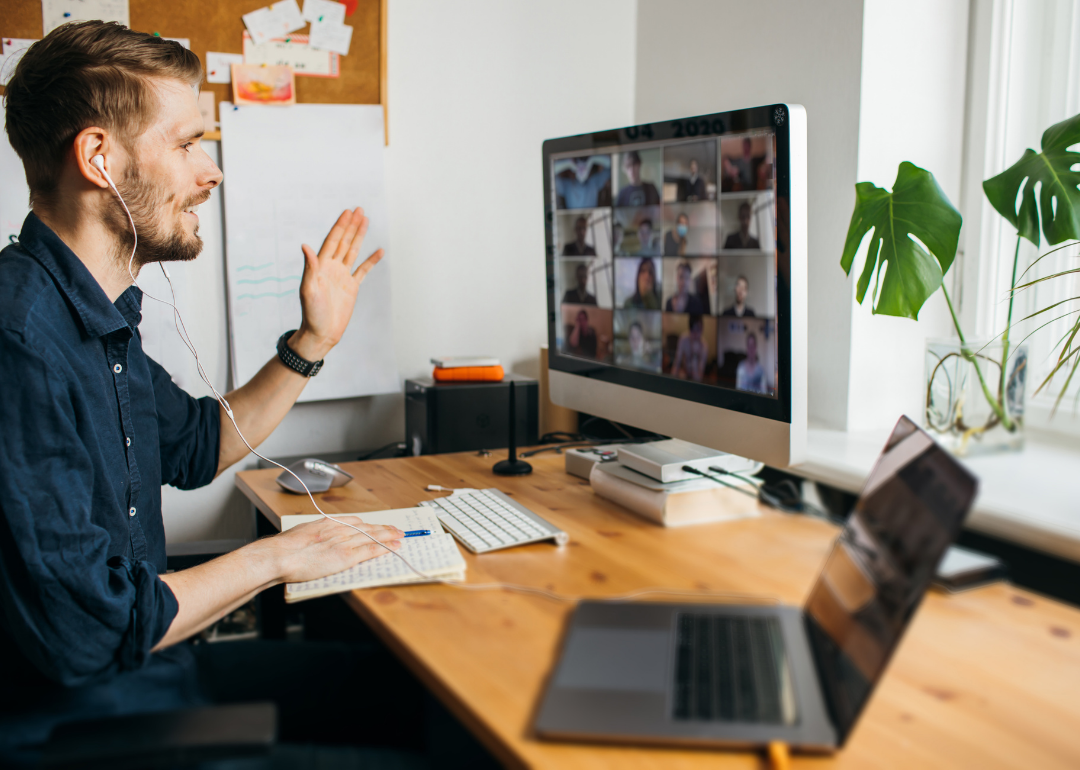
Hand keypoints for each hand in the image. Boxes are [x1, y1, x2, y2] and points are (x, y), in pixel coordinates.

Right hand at [263, 516, 403, 583]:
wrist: (280, 555)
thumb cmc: (285, 547)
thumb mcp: (302, 533)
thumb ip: (314, 533)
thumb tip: (315, 537)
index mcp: (328, 523)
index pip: (355, 522)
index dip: (369, 524)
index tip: (376, 525)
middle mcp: (339, 530)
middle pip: (367, 527)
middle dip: (384, 528)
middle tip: (396, 529)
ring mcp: (344, 542)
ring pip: (373, 536)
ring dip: (389, 536)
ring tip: (401, 536)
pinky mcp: (346, 556)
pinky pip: (370, 550)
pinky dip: (384, 548)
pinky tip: (394, 547)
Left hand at [291, 208, 383, 361]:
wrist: (322, 332)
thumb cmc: (311, 313)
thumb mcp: (308, 290)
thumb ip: (310, 267)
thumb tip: (305, 246)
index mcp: (321, 266)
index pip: (332, 240)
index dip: (340, 226)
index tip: (347, 212)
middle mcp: (332, 268)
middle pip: (343, 241)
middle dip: (351, 225)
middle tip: (359, 209)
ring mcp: (342, 276)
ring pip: (353, 251)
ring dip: (359, 236)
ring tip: (366, 221)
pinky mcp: (352, 287)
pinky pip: (363, 270)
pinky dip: (371, 260)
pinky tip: (378, 251)